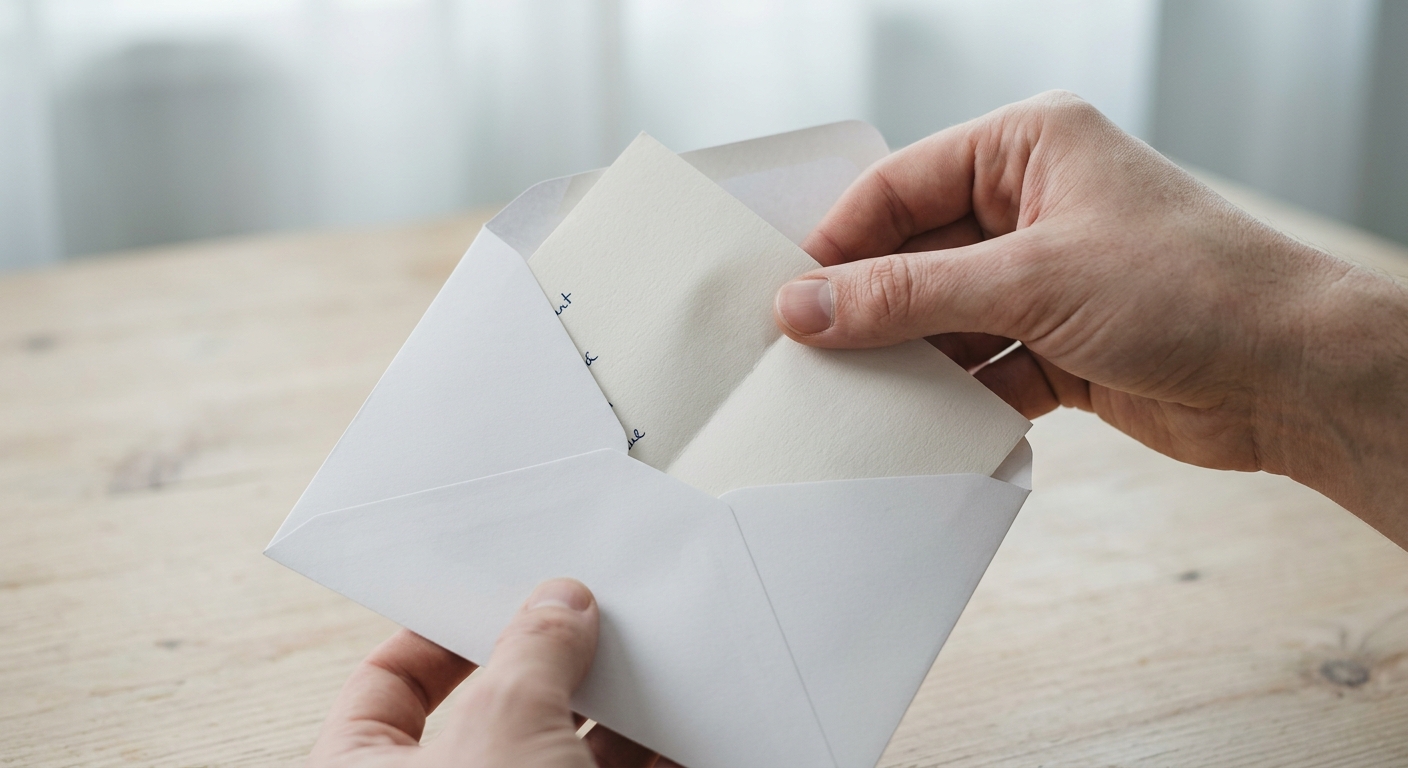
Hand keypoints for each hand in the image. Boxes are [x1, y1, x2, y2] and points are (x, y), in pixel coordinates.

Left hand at [308, 578, 680, 767]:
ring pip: (562, 749)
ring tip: (650, 658)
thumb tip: (561, 603)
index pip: (385, 687)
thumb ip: (533, 652)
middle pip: (495, 709)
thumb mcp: (504, 728)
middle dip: (552, 664)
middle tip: (587, 618)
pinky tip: (683, 716)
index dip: (435, 633)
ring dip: (612, 707)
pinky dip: (649, 748)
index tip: (491, 597)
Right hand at [774, 91, 1407, 544]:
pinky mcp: (1060, 344)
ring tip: (852, 396)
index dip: (840, 240)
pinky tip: (926, 423)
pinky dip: (957, 396)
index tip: (787, 296)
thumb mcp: (1030, 280)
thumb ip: (909, 294)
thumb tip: (807, 306)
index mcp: (1029, 147)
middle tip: (804, 352)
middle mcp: (1034, 205)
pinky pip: (982, 366)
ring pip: (945, 316)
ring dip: (909, 358)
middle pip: (917, 253)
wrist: (1294, 376)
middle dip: (869, 305)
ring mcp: (1047, 277)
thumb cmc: (1189, 289)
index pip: (902, 185)